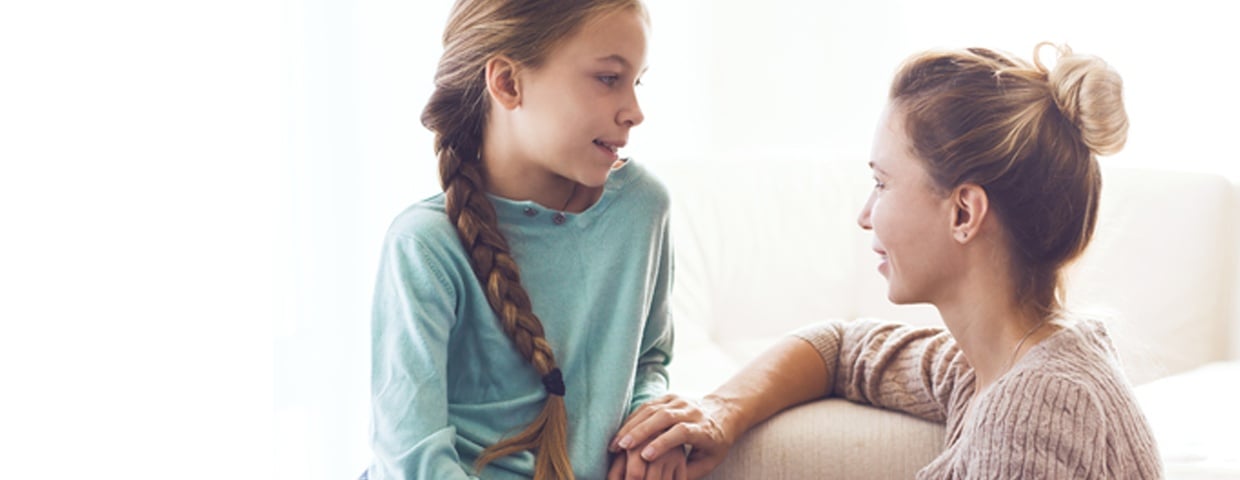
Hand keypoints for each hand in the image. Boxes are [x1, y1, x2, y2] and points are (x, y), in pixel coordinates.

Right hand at [609, 394, 733, 478]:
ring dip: (632, 425)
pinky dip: (633, 418)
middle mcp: (691, 411)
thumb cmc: (716, 443)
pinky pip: (648, 405)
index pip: (681, 432)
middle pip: (663, 417)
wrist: (723, 413)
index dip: (663, 442)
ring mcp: (679, 401)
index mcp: (704, 428)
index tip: (646, 456)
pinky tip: (621, 432)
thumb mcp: (710, 461)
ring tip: (616, 443)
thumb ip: (690, 472)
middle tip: (623, 447)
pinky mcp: (669, 397)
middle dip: (641, 432)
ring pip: (652, 409)